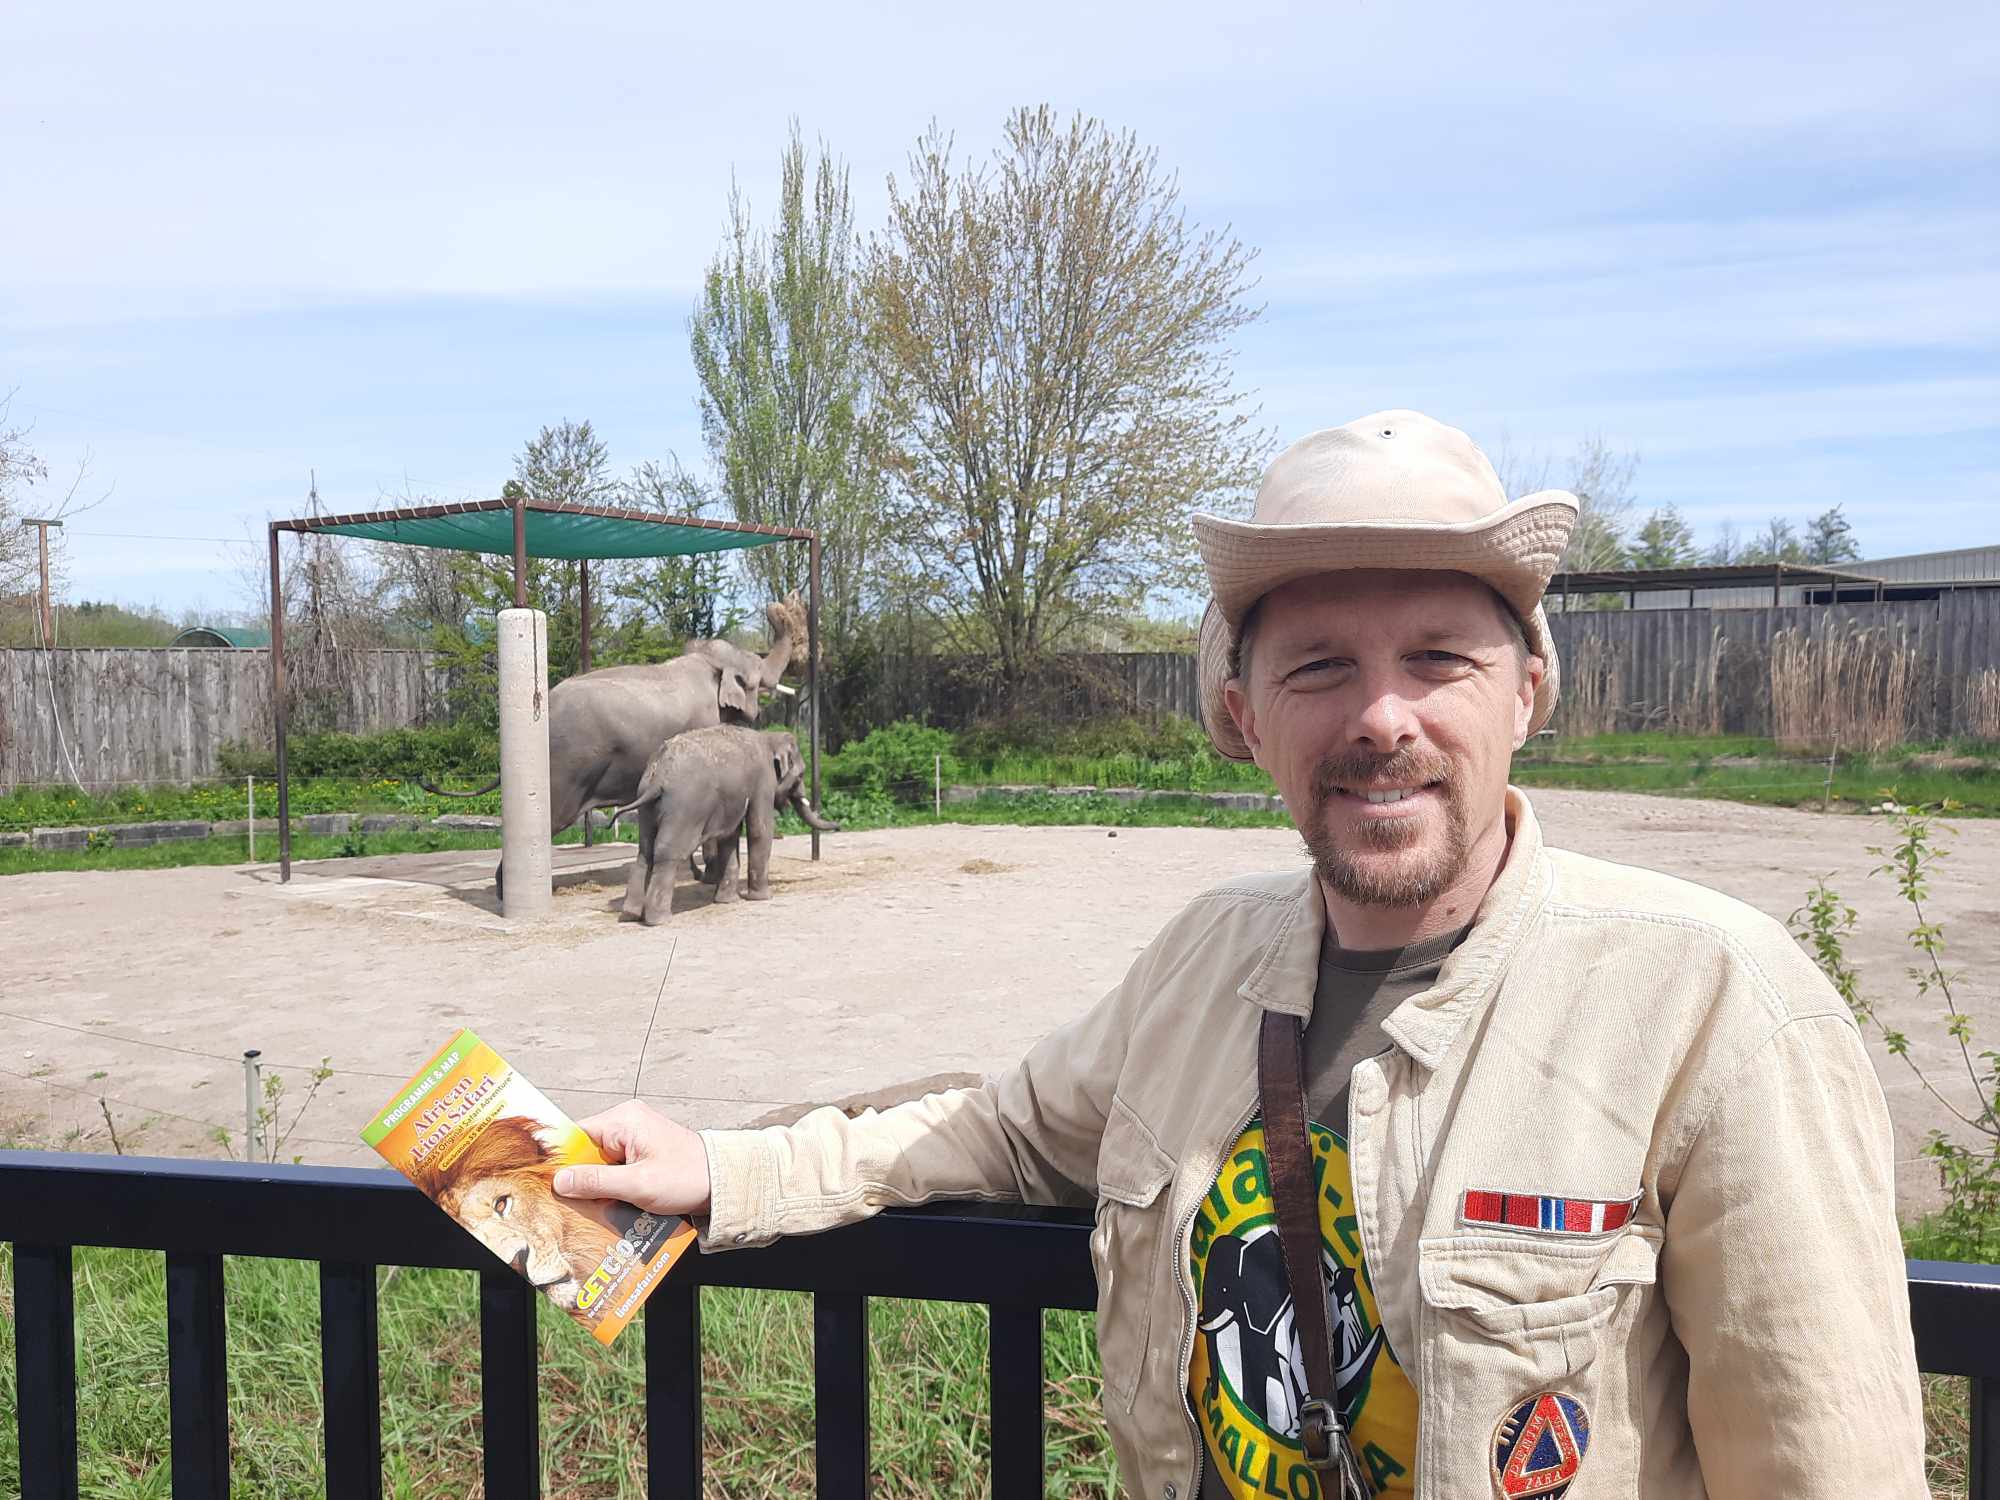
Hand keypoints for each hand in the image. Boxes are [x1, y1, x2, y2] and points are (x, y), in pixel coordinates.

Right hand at [555, 1100, 712, 1217]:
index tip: (551, 1186)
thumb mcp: (637, 1184)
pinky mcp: (641, 1152)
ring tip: (601, 1205)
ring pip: (599, 1163)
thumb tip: (560, 1181)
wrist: (722, 1183)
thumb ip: (596, 1181)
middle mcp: (627, 1122)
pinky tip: (615, 1202)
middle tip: (578, 1203)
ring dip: (599, 1185)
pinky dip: (612, 1185)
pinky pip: (614, 1168)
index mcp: (624, 1120)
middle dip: (582, 1178)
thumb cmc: (688, 1176)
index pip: (575, 1136)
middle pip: (586, 1151)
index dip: (563, 1162)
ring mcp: (635, 1136)